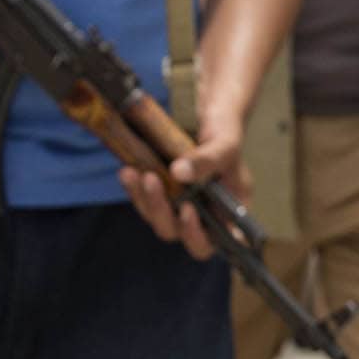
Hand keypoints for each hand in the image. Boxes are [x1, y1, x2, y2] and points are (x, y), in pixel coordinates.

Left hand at [120, 110, 248, 262]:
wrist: (212, 119)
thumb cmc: (227, 134)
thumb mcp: (224, 145)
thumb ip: (206, 160)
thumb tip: (178, 172)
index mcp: (231, 210)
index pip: (220, 239)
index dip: (201, 237)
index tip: (187, 211)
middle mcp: (207, 215)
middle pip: (182, 234)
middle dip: (163, 212)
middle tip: (153, 182)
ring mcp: (184, 208)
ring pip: (160, 220)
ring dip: (145, 201)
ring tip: (135, 174)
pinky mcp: (165, 197)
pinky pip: (147, 203)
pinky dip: (136, 190)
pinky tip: (128, 172)